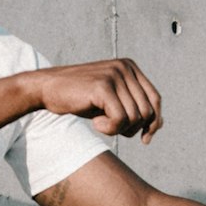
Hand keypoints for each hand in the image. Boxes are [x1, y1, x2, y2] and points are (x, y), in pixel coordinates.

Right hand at [37, 58, 163, 141]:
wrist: (47, 89)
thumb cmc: (80, 97)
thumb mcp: (111, 100)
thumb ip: (134, 106)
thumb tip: (159, 124)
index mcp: (130, 67)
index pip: (155, 99)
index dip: (154, 122)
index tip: (145, 139)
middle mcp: (125, 67)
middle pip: (147, 110)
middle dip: (133, 128)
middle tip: (113, 129)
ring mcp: (114, 75)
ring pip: (134, 118)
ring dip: (118, 129)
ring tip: (100, 123)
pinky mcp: (103, 86)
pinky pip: (120, 120)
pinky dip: (109, 129)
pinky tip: (95, 124)